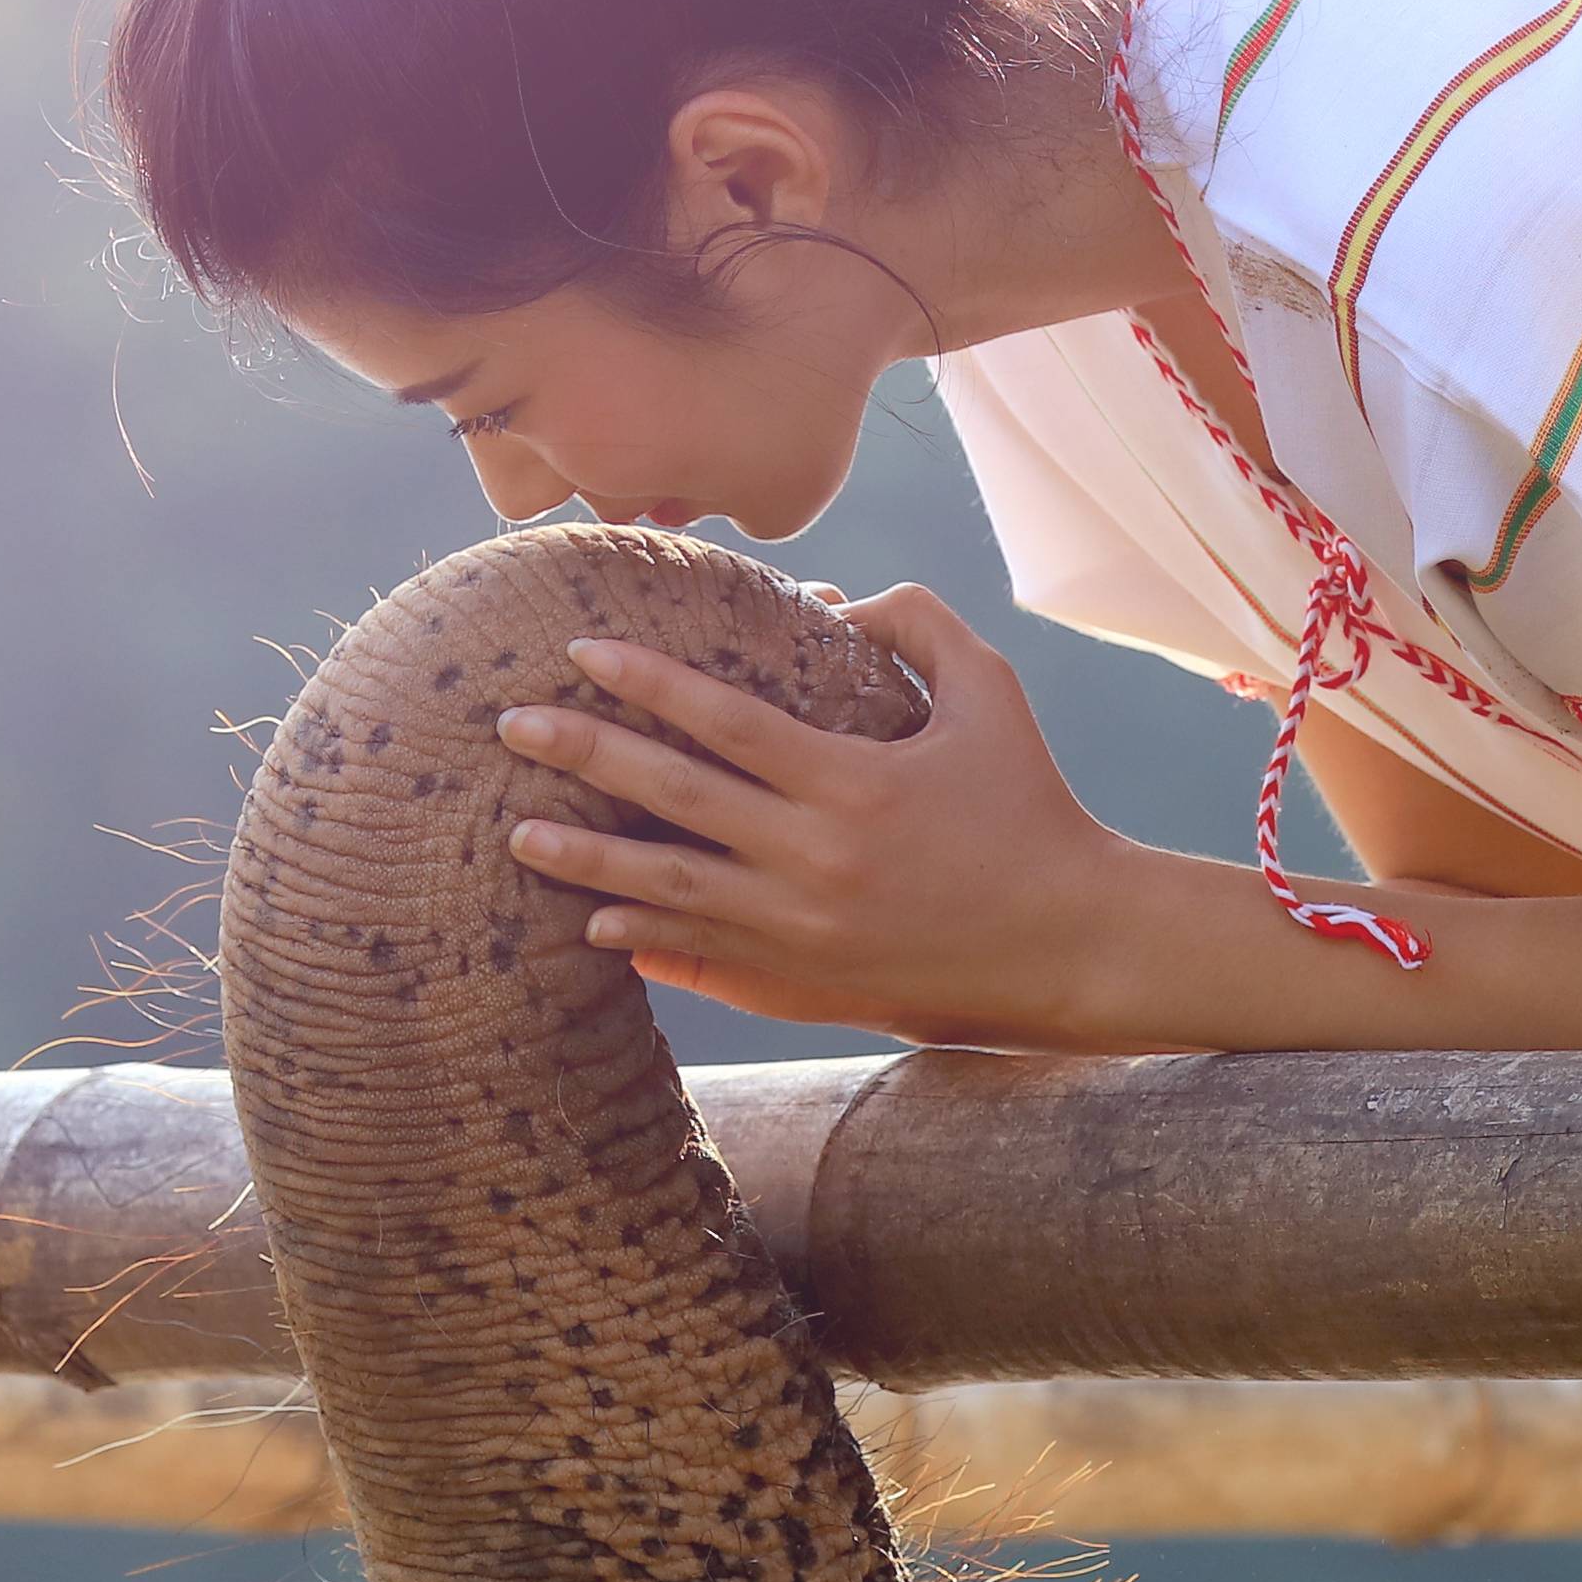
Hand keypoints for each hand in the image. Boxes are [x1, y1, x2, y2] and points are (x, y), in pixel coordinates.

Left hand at [498, 588, 1146, 1041]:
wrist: (1071, 942)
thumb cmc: (1032, 803)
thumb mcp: (992, 692)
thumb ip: (916, 625)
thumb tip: (827, 601)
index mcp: (854, 783)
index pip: (724, 721)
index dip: (646, 681)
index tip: (581, 650)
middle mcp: (816, 861)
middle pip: (673, 801)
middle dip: (583, 758)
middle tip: (510, 726)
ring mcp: (804, 931)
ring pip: (668, 892)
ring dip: (587, 864)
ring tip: (518, 836)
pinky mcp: (808, 980)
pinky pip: (706, 958)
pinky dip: (646, 941)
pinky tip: (593, 923)